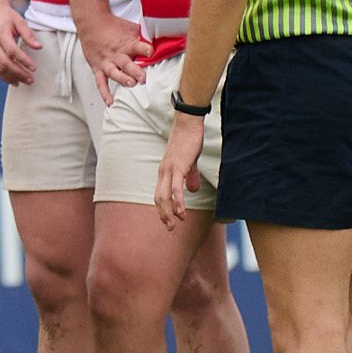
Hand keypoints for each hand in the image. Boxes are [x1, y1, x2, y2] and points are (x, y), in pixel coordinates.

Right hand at [0, 2, 39, 85]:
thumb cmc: (7, 16)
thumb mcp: (20, 21)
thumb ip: (29, 34)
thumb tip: (39, 47)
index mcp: (0, 33)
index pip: (12, 51)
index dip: (23, 61)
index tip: (34, 68)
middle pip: (5, 62)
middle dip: (19, 73)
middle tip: (31, 80)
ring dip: (12, 78)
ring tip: (24, 82)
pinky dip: (3, 77)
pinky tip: (14, 80)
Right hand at [76, 12, 150, 105]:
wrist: (92, 23)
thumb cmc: (114, 27)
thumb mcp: (132, 29)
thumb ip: (145, 38)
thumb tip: (163, 42)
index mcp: (128, 43)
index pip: (139, 46)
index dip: (146, 50)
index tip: (152, 52)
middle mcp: (117, 53)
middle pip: (127, 63)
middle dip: (135, 71)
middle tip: (143, 78)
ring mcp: (107, 62)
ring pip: (114, 72)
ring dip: (123, 79)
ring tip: (131, 84)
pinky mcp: (98, 68)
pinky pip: (100, 82)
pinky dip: (104, 93)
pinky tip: (110, 102)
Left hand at [154, 113, 206, 230]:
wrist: (188, 124)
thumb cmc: (189, 141)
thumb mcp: (189, 162)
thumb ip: (190, 177)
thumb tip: (193, 190)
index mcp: (165, 172)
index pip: (159, 195)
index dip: (162, 209)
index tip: (168, 221)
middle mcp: (163, 172)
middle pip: (158, 199)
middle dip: (163, 215)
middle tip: (170, 228)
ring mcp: (169, 170)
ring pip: (164, 196)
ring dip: (169, 212)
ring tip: (174, 224)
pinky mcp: (178, 166)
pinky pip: (175, 187)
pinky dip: (177, 201)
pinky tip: (181, 212)